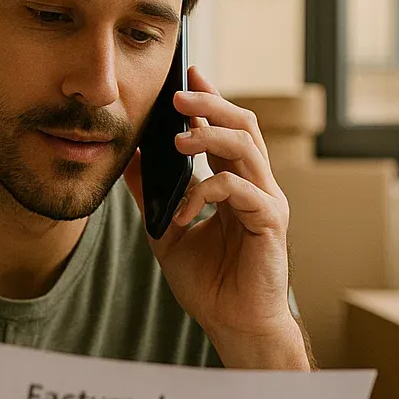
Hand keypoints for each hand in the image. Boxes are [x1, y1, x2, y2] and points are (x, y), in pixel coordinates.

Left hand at [124, 67, 304, 367]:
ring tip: (177, 138)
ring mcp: (267, 203)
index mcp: (237, 184)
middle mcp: (257, 187)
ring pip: (246, 148)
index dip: (210, 98)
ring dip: (210, 136)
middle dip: (211, 105)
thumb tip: (128, 158)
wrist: (232, 325)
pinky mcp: (270, 224)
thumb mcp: (167, 231)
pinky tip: (183, 210)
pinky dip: (207, 192)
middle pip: (243, 126)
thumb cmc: (209, 283)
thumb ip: (152, 195)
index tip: (187, 73)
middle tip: (178, 96)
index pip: (228, 129)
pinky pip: (240, 191)